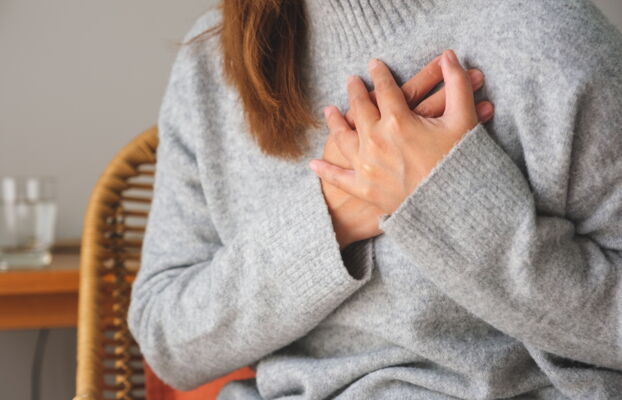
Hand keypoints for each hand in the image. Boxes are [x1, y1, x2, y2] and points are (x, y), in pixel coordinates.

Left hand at [311, 49, 481, 223]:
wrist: (454, 207)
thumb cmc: (460, 163)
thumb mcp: (463, 120)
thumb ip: (457, 84)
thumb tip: (450, 55)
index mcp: (397, 121)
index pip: (384, 89)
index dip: (379, 74)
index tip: (374, 65)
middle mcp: (375, 140)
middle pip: (360, 108)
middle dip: (355, 92)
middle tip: (351, 81)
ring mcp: (367, 165)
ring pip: (343, 137)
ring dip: (335, 122)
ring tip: (329, 111)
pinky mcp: (364, 189)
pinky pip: (339, 178)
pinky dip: (325, 171)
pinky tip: (314, 164)